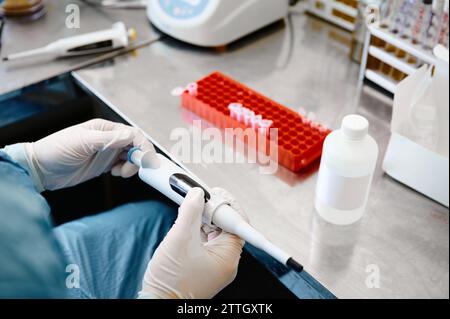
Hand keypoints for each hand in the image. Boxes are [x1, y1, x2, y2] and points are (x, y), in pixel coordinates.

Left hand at [24, 119, 156, 190]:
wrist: (41, 169)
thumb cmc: (55, 150)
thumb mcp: (82, 142)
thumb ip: (108, 139)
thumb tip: (131, 136)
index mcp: (104, 129)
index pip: (132, 134)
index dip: (142, 145)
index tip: (145, 159)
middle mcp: (108, 139)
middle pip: (135, 145)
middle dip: (139, 157)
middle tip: (134, 168)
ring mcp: (106, 152)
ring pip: (130, 157)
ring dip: (132, 165)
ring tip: (120, 172)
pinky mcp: (103, 165)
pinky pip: (122, 166)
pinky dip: (124, 170)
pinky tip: (115, 173)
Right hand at [140, 188, 245, 298]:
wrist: (157, 303)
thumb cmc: (171, 282)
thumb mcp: (180, 238)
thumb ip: (190, 212)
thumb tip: (197, 194)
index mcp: (227, 258)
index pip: (237, 224)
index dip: (227, 206)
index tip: (217, 194)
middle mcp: (224, 263)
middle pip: (226, 227)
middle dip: (212, 211)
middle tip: (200, 199)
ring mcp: (214, 266)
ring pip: (215, 234)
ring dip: (203, 220)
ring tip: (191, 209)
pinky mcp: (203, 267)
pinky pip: (206, 243)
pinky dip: (198, 231)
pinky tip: (187, 223)